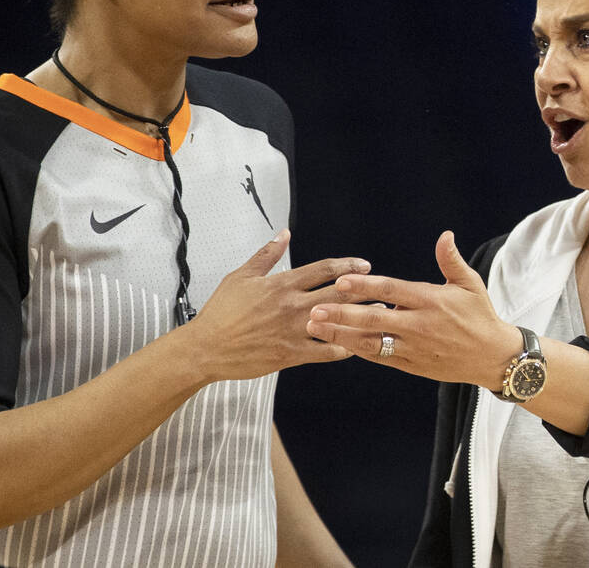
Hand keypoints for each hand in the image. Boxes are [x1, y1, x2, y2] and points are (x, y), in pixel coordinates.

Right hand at [186, 229, 368, 380]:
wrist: (206, 347)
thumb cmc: (221, 312)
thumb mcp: (241, 276)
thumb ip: (266, 255)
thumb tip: (284, 234)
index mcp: (281, 284)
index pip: (322, 269)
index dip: (347, 266)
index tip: (364, 265)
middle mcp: (291, 305)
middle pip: (337, 294)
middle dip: (363, 290)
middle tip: (382, 288)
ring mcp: (293, 330)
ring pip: (336, 323)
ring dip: (360, 319)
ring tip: (380, 316)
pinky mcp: (291, 354)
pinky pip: (324, 352)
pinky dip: (343, 348)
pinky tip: (357, 346)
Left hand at [306, 231, 520, 388]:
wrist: (492, 357)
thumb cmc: (480, 315)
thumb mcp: (470, 284)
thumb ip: (451, 261)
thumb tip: (445, 235)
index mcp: (431, 301)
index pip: (392, 290)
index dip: (365, 286)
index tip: (341, 281)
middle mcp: (419, 325)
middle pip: (375, 319)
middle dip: (342, 314)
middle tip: (314, 310)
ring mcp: (414, 348)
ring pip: (371, 342)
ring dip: (341, 334)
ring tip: (315, 327)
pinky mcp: (412, 365)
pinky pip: (381, 357)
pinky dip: (358, 350)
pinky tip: (337, 342)